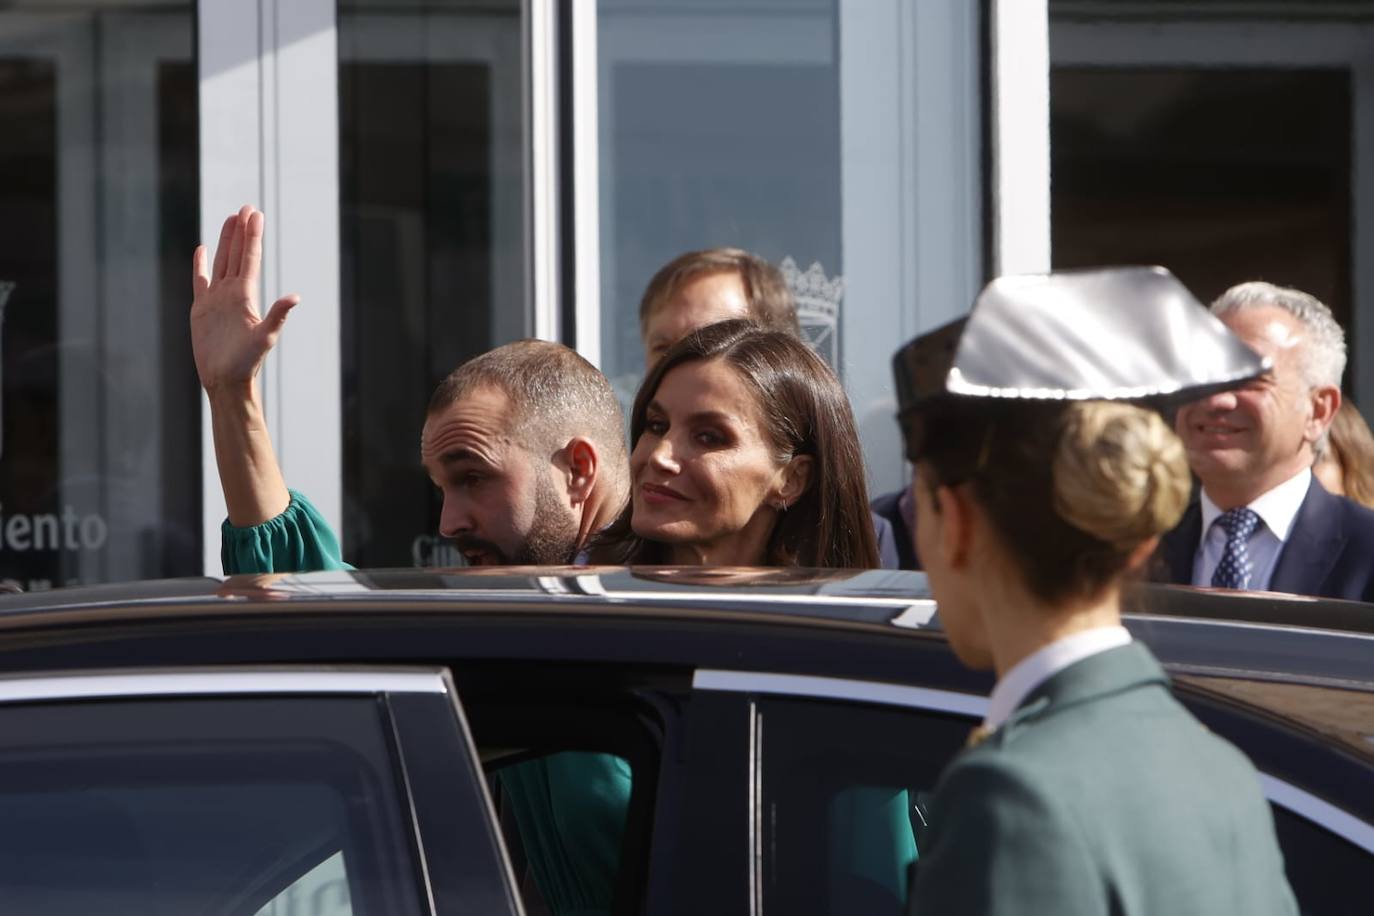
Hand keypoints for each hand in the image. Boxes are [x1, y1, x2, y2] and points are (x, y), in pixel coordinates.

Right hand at [190, 205, 299, 392]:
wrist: (225, 379)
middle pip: (238, 255)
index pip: (251, 258)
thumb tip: (295, 297)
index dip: (253, 236)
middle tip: (247, 207)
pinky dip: (201, 265)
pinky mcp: (201, 308)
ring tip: (231, 219)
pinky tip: (203, 249)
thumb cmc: (247, 362)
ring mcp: (217, 299)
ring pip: (222, 262)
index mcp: (247, 296)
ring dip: (226, 241)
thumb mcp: (265, 337)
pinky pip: (200, 281)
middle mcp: (233, 293)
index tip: (255, 214)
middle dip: (242, 231)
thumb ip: (278, 316)